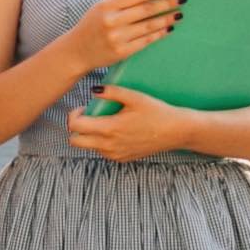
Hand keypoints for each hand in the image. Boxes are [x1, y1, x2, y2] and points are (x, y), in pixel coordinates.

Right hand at [64, 0, 183, 74]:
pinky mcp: (121, 52)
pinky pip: (145, 41)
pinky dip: (159, 34)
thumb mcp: (104, 4)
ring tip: (179, 14)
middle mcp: (111, 20)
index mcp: (107, 4)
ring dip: (167, 19)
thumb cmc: (94, 23)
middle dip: (167, 3)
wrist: (77, 51)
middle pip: (146, 9)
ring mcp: (116, 37)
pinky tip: (168, 28)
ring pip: (148, 26)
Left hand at [65, 84, 192, 162]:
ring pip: (88, 147)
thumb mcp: (135, 97)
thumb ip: (112, 92)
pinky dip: (100, 142)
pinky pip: (102, 152)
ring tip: (103, 122)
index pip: (75, 127)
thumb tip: (94, 90)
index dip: (73, 116)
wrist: (176, 131)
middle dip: (76, 128)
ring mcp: (115, 154)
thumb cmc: (157, 112)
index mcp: (110, 128)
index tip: (82, 108)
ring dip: (88, 135)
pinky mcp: (122, 159)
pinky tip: (114, 131)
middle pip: (75, 142)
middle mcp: (109, 145)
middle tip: (87, 117)